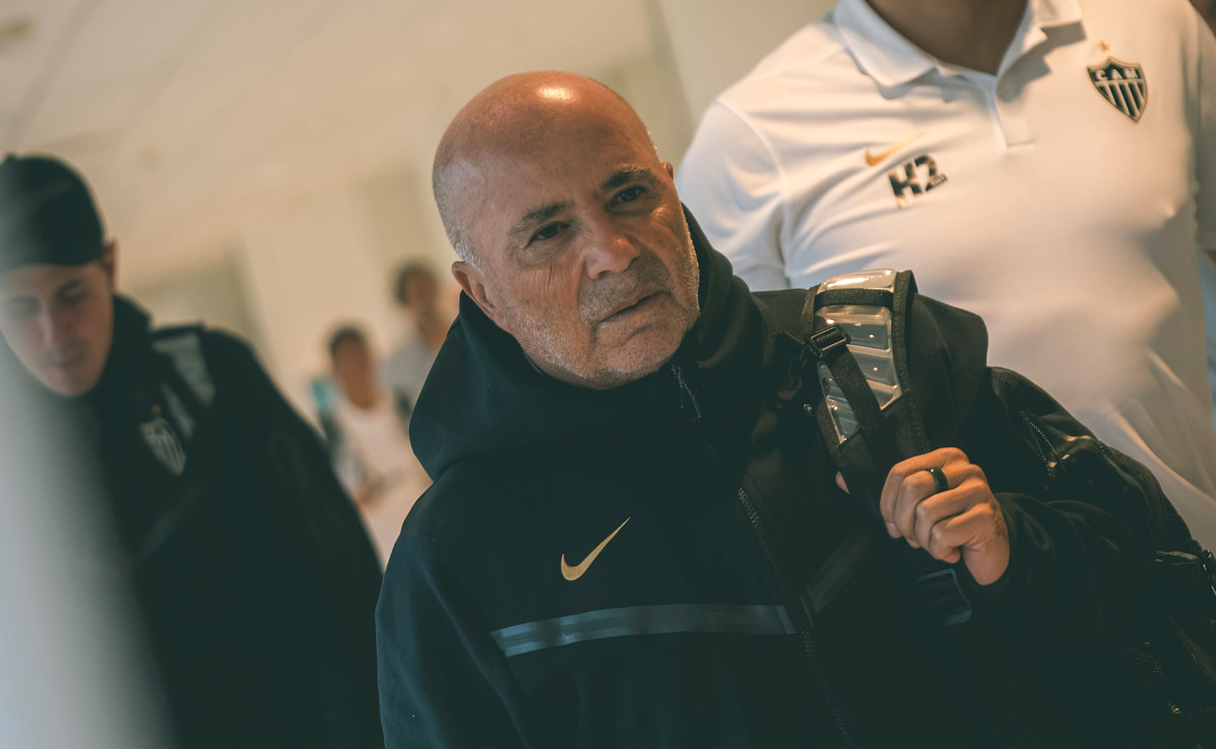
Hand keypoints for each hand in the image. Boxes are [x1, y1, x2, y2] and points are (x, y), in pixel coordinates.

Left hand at [836, 447, 1009, 584]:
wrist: (992, 549)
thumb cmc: (951, 524)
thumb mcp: (918, 504)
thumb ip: (884, 493)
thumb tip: (840, 480)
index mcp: (945, 459)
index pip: (900, 472)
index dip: (888, 503)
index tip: (893, 523)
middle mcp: (964, 469)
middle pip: (912, 490)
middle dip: (905, 523)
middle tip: (914, 537)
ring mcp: (978, 491)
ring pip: (926, 515)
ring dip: (924, 540)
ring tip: (936, 543)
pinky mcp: (986, 516)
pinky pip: (943, 535)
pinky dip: (940, 551)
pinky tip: (952, 550)